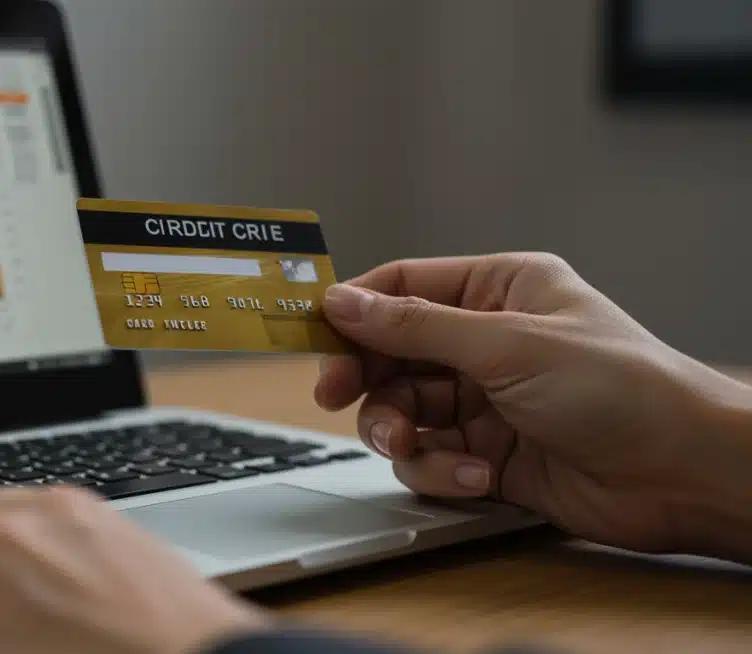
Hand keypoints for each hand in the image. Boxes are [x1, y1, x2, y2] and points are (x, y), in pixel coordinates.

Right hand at [316, 252, 751, 556]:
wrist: (682, 475)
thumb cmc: (621, 388)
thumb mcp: (507, 345)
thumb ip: (416, 326)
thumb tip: (343, 303)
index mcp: (499, 291)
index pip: (405, 287)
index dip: (355, 308)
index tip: (311, 330)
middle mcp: (488, 342)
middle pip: (392, 353)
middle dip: (367, 380)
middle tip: (337, 396)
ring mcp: (487, 400)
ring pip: (404, 411)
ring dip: (403, 433)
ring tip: (417, 445)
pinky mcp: (489, 454)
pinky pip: (432, 458)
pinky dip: (443, 470)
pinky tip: (481, 474)